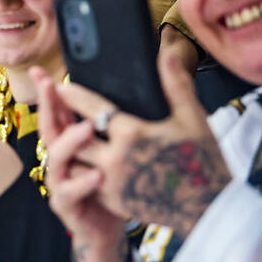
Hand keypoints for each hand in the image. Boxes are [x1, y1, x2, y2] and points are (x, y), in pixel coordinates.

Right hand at [32, 68, 128, 261]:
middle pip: (50, 127)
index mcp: (73, 142)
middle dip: (48, 105)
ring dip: (69, 142)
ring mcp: (61, 181)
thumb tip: (131, 87)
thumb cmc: (116, 186)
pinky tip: (97, 175)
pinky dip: (82, 183)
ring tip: (86, 129)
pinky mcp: (66, 205)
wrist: (110, 230)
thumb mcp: (118, 151)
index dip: (50, 91)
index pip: (59, 110)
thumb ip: (118, 123)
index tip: (42, 71)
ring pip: (56, 158)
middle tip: (54, 86)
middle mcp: (61, 159)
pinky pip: (68, 192)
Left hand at [52, 51, 230, 235]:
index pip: (93, 108)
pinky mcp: (111, 200)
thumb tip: (165, 53)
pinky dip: (80, 168)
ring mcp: (111, 182)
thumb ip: (176, 84)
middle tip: (54, 110)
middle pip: (74, 136)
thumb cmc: (201, 159)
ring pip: (73, 162)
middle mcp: (115, 159)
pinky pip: (83, 181)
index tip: (59, 85)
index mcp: (133, 134)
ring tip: (62, 134)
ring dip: (68, 148)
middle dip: (62, 122)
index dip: (73, 95)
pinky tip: (80, 158)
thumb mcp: (192, 118)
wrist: (207, 207)